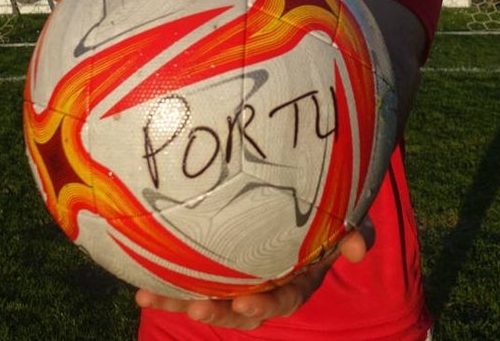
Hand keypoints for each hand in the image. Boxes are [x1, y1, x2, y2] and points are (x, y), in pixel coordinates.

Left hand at [135, 218, 373, 331]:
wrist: (300, 187)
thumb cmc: (325, 204)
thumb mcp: (347, 214)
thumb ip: (356, 230)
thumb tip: (359, 250)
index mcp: (297, 278)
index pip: (283, 299)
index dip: (265, 306)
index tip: (244, 304)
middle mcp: (266, 283)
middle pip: (242, 309)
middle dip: (218, 312)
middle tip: (196, 307)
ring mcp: (237, 276)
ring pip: (210, 297)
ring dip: (181, 301)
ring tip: (154, 296)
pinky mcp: (212, 266)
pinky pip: (188, 279)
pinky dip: (165, 286)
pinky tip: (140, 288)